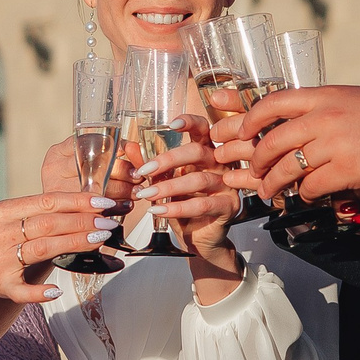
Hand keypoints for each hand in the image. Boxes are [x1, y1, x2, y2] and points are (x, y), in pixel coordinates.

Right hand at [0, 190, 114, 302]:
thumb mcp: (12, 219)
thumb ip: (42, 215)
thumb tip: (88, 210)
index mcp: (3, 211)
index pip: (46, 201)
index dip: (77, 201)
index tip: (103, 202)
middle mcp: (0, 234)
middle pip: (48, 224)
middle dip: (83, 222)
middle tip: (108, 223)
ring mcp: (0, 260)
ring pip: (42, 249)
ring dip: (75, 244)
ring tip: (100, 240)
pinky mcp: (1, 285)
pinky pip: (24, 290)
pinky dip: (41, 291)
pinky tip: (57, 290)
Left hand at [132, 116, 244, 255]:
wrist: (199, 237)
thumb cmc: (184, 205)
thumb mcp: (164, 183)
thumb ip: (151, 166)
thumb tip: (130, 148)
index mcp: (207, 152)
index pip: (204, 129)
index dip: (190, 123)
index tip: (171, 124)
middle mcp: (220, 165)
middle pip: (198, 152)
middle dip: (168, 160)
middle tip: (145, 171)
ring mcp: (227, 185)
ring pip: (198, 180)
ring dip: (168, 187)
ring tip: (147, 195)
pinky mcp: (228, 206)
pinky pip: (202, 205)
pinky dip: (177, 208)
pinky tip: (159, 210)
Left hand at [221, 86, 359, 203]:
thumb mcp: (352, 98)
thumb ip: (323, 106)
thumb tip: (296, 118)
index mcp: (323, 96)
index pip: (272, 102)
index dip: (249, 119)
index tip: (240, 132)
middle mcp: (324, 117)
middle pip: (272, 140)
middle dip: (256, 159)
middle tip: (252, 170)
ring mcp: (334, 144)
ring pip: (287, 168)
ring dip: (273, 183)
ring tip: (268, 191)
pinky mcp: (347, 170)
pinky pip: (311, 187)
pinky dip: (304, 195)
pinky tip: (305, 197)